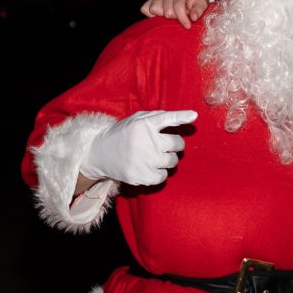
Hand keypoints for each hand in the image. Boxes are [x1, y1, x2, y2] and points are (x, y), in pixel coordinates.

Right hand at [80, 110, 195, 185]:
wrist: (99, 153)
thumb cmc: (124, 133)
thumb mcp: (139, 119)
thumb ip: (162, 117)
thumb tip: (191, 116)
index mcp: (143, 125)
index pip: (166, 118)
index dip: (181, 116)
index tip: (193, 115)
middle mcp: (144, 142)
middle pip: (177, 144)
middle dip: (176, 144)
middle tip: (167, 145)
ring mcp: (142, 160)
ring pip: (172, 162)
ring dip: (170, 159)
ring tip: (157, 156)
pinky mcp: (139, 176)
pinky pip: (162, 177)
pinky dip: (161, 173)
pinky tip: (152, 167)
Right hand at [140, 0, 211, 28]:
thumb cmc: (196, 0)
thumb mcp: (202, 4)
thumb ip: (198, 11)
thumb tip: (193, 17)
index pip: (178, 6)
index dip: (183, 18)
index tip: (188, 26)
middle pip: (166, 11)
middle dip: (175, 18)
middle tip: (180, 16)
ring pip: (154, 10)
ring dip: (163, 16)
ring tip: (172, 15)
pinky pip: (144, 9)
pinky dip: (151, 15)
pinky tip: (161, 15)